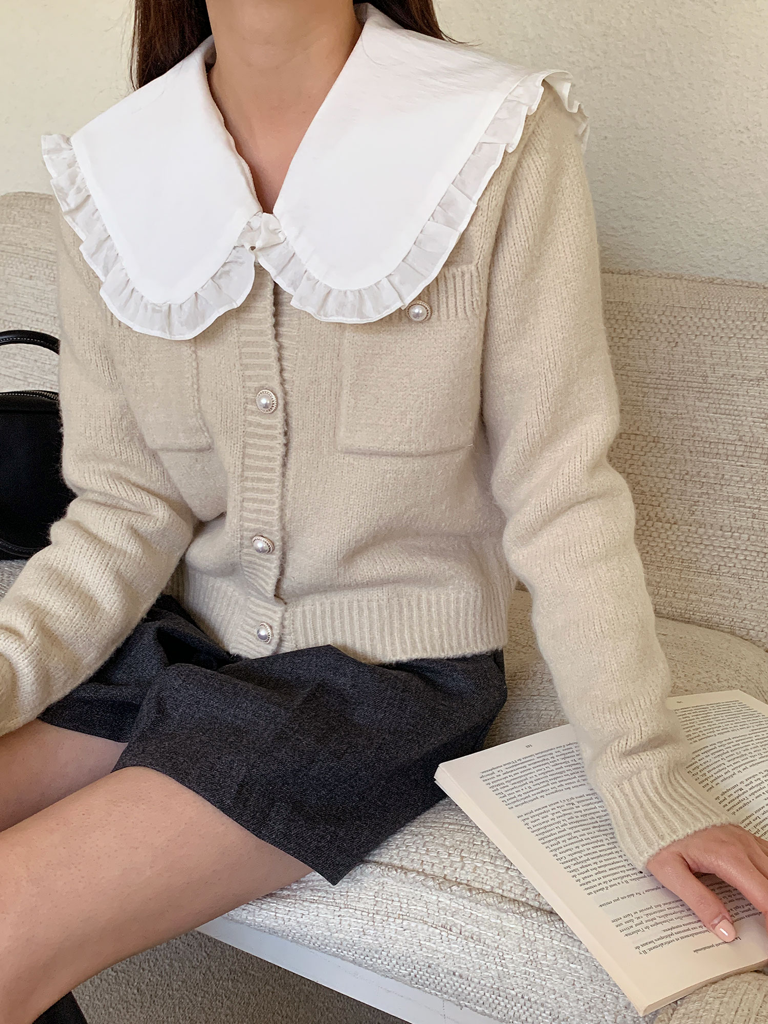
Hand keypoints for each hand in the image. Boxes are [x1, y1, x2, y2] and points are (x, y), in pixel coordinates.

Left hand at [646, 823, 767, 940]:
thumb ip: (700, 902)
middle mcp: (743, 847)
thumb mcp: (670, 873)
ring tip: (763, 914)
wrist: (655, 805)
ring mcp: (745, 839)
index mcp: (729, 858)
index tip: (766, 938)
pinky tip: (763, 885)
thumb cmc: (660, 836)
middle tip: (764, 929)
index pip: (765, 897)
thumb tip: (725, 930)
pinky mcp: (744, 836)